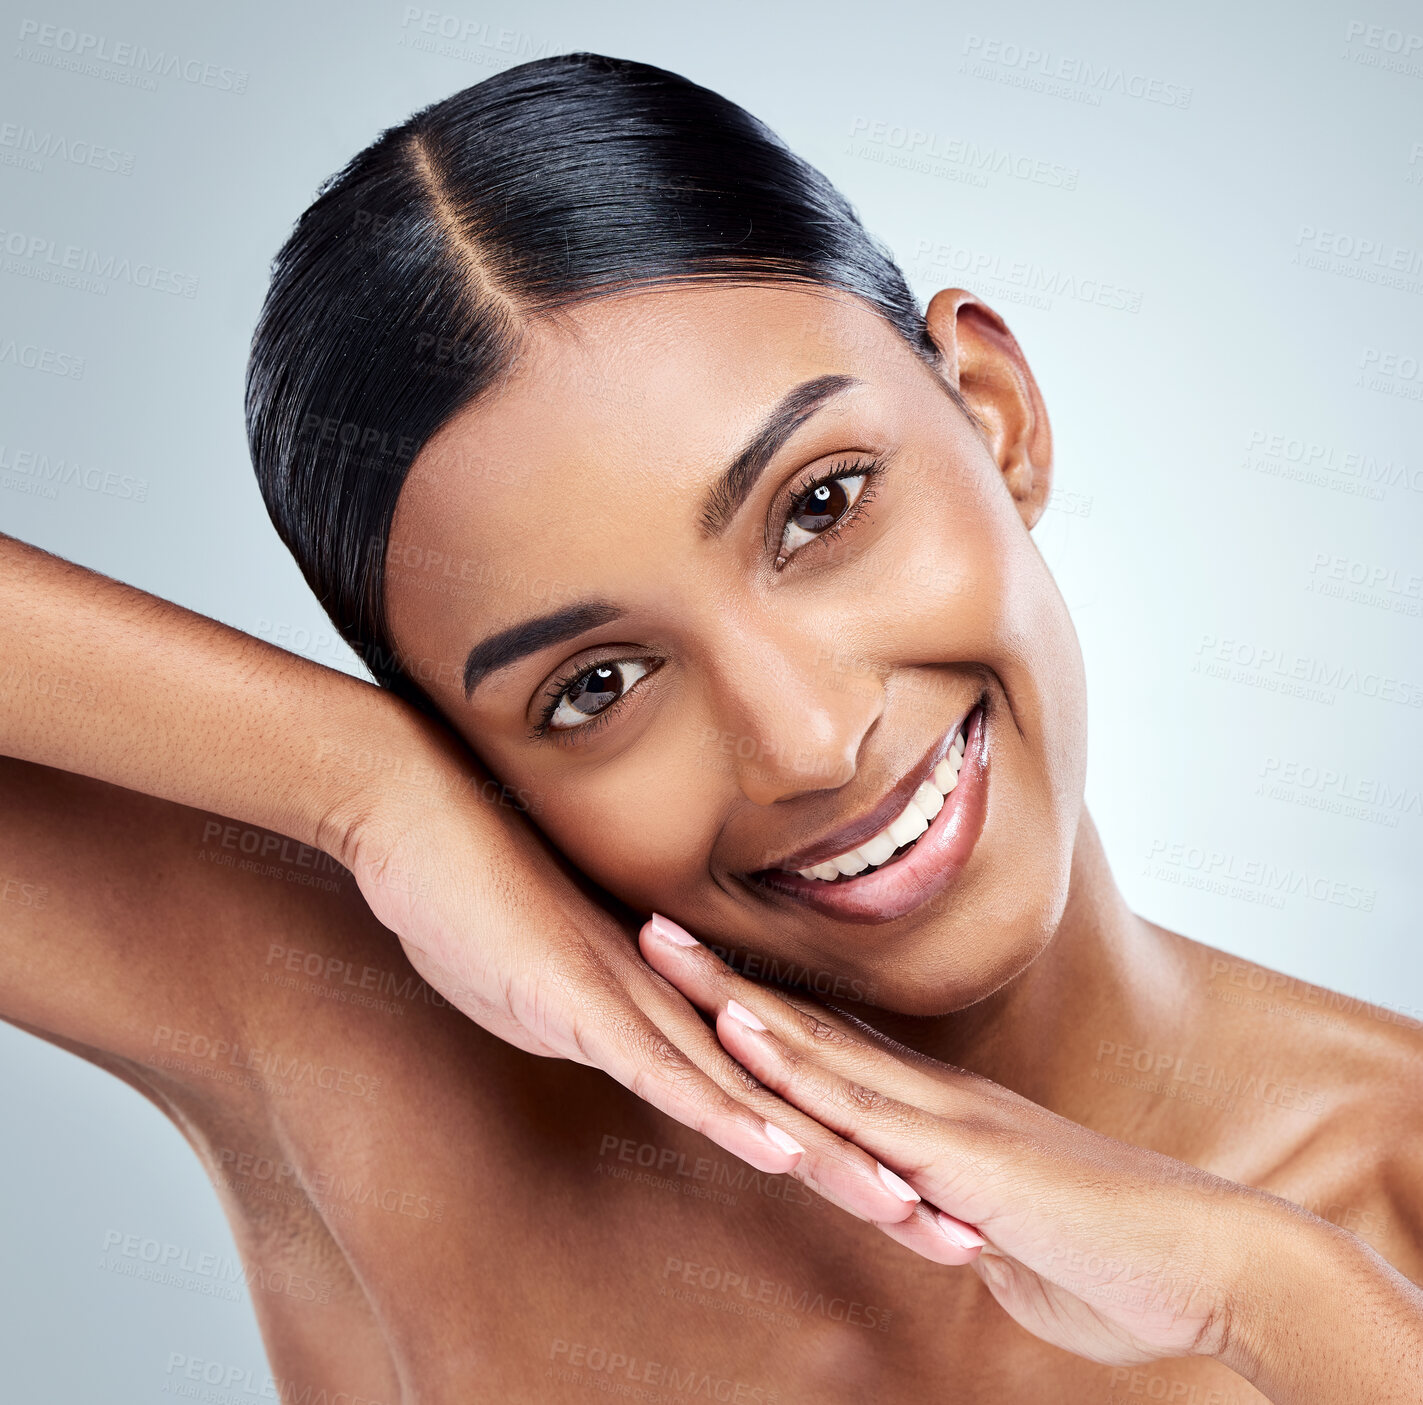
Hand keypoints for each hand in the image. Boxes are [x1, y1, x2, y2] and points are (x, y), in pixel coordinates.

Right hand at [333, 754, 944, 1225]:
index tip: (909, 1206)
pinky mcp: (583, 1002)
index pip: (772, 1101)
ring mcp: (633, 1004)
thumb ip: (593, 1025)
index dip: (841, 1156)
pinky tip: (778, 1152)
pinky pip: (664, 1068)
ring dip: (828, 1159)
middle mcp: (670, 1010)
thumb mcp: (539, 992)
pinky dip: (723, 1115)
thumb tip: (616, 1047)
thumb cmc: (469, 903)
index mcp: (667, 1015)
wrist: (418, 819)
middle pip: (791, 1107)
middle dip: (873, 1176)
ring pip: (750, 1096)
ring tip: (907, 1212)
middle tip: (955, 1236)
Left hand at [638, 909, 1270, 1369]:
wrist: (1211, 1263)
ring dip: (731, 997)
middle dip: (721, 978)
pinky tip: (735, 1029)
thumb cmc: (1114, 1257)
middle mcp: (929, 1098)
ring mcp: (940, 1118)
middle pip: (805, 1024)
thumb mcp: (1002, 1239)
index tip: (697, 974)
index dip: (759, 1008)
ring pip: (814, 1043)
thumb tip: (930, 1219)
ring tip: (661, 947)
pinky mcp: (956, 1156)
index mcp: (937, 1116)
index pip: (829, 1050)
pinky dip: (789, 1060)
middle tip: (649, 924)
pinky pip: (855, 1102)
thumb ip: (954, 1215)